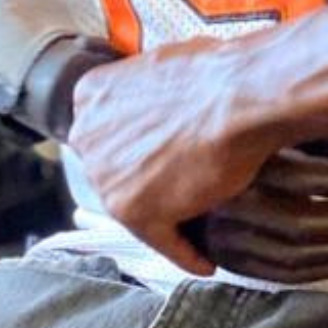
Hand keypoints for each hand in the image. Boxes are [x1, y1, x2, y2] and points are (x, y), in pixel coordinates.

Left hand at [66, 36, 281, 275]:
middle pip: (112, 169)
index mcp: (90, 96)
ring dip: (161, 220)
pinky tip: (202, 261)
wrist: (240, 96)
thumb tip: (164, 101)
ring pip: (133, 207)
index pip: (106, 133)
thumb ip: (148, 91)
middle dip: (139, 181)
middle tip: (174, 190)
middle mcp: (88, 137)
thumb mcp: (164, 66)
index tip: (149, 159)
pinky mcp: (136, 212)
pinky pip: (163, 242)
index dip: (130, 149)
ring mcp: (108, 177)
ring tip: (189, 228)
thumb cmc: (217, 74)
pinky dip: (185, 254)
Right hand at [185, 138, 327, 282]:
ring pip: (310, 253)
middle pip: (320, 222)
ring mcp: (232, 239)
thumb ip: (313, 138)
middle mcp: (235, 205)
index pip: (320, 181)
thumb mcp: (264, 129)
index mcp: (244, 164)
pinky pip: (294, 274)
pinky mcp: (235, 262)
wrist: (156, 176)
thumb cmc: (218, 141)